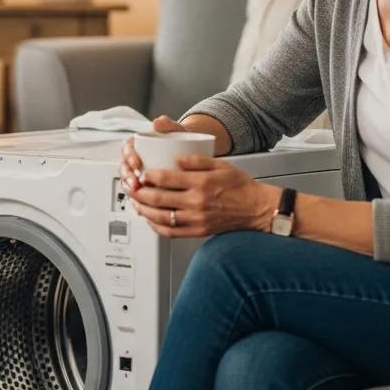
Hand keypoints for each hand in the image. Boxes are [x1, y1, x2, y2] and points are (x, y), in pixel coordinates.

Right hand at [119, 115, 186, 192]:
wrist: (192, 149)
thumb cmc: (181, 139)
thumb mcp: (176, 130)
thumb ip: (168, 124)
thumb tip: (159, 122)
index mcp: (138, 143)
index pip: (127, 148)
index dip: (129, 157)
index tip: (137, 163)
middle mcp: (136, 158)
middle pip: (125, 167)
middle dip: (127, 176)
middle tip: (136, 183)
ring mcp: (139, 171)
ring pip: (128, 180)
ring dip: (129, 188)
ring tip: (137, 193)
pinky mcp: (145, 183)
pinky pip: (136, 191)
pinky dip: (137, 198)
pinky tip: (140, 203)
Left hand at [128, 155, 279, 237]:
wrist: (257, 208)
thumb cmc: (240, 186)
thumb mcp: (220, 164)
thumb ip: (196, 160)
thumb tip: (175, 158)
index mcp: (201, 183)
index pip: (166, 179)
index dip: (148, 176)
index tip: (141, 173)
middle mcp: (197, 202)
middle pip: (158, 199)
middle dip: (139, 193)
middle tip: (131, 187)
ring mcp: (196, 219)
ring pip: (161, 217)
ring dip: (143, 210)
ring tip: (136, 203)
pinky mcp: (198, 231)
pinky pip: (171, 232)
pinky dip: (156, 226)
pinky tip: (150, 219)